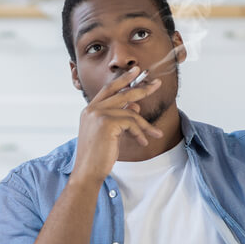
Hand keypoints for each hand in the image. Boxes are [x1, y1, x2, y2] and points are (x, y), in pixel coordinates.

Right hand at [71, 67, 163, 184]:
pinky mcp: (106, 123)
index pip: (109, 89)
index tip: (136, 71)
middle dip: (142, 88)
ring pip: (130, 112)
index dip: (123, 79)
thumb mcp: (110, 134)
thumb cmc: (98, 156)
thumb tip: (135, 105)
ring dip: (146, 124)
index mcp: (89, 110)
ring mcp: (98, 115)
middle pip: (122, 93)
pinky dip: (140, 133)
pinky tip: (143, 142)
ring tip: (157, 133)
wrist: (87, 172)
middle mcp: (92, 109)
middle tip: (157, 83)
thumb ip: (120, 118)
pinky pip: (131, 123)